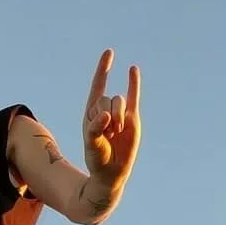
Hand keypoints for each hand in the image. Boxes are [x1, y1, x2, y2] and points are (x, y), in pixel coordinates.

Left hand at [82, 49, 141, 185]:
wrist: (111, 171)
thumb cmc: (97, 157)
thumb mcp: (92, 143)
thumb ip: (96, 128)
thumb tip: (106, 114)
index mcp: (91, 112)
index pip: (98, 86)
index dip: (103, 70)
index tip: (109, 53)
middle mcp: (105, 109)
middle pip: (107, 98)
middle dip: (106, 113)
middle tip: (107, 132)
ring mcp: (120, 113)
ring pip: (119, 102)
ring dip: (117, 116)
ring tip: (115, 133)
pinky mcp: (132, 118)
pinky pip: (134, 98)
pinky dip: (134, 84)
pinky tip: (132, 69)